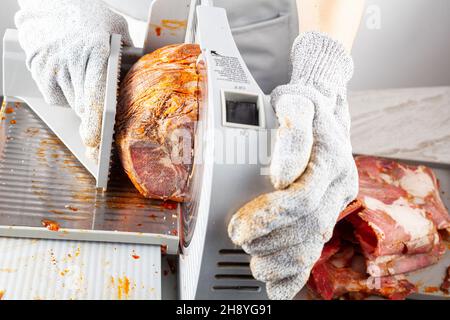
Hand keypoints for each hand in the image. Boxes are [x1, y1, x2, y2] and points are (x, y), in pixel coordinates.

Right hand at [15, 0, 132, 149]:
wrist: (55, 2)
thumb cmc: (91, 17)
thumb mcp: (118, 30)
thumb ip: (129, 58)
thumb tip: (143, 83)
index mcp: (97, 52)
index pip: (96, 97)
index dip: (97, 123)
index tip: (97, 141)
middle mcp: (72, 60)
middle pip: (83, 106)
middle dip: (94, 117)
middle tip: (102, 122)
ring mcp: (52, 64)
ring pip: (70, 102)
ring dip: (80, 100)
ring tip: (85, 79)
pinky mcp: (38, 67)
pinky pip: (54, 94)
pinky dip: (64, 92)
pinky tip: (70, 76)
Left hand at [228, 32, 358, 299]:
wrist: (321, 109)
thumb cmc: (301, 105)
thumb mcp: (294, 103)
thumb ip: (292, 133)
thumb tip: (283, 174)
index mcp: (331, 161)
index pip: (302, 200)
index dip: (269, 218)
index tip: (239, 227)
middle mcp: (338, 185)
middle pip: (307, 228)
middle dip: (271, 242)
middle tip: (240, 241)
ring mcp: (334, 202)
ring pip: (313, 244)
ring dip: (281, 261)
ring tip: (255, 265)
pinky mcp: (327, 213)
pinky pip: (316, 249)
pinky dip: (297, 274)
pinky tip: (277, 288)